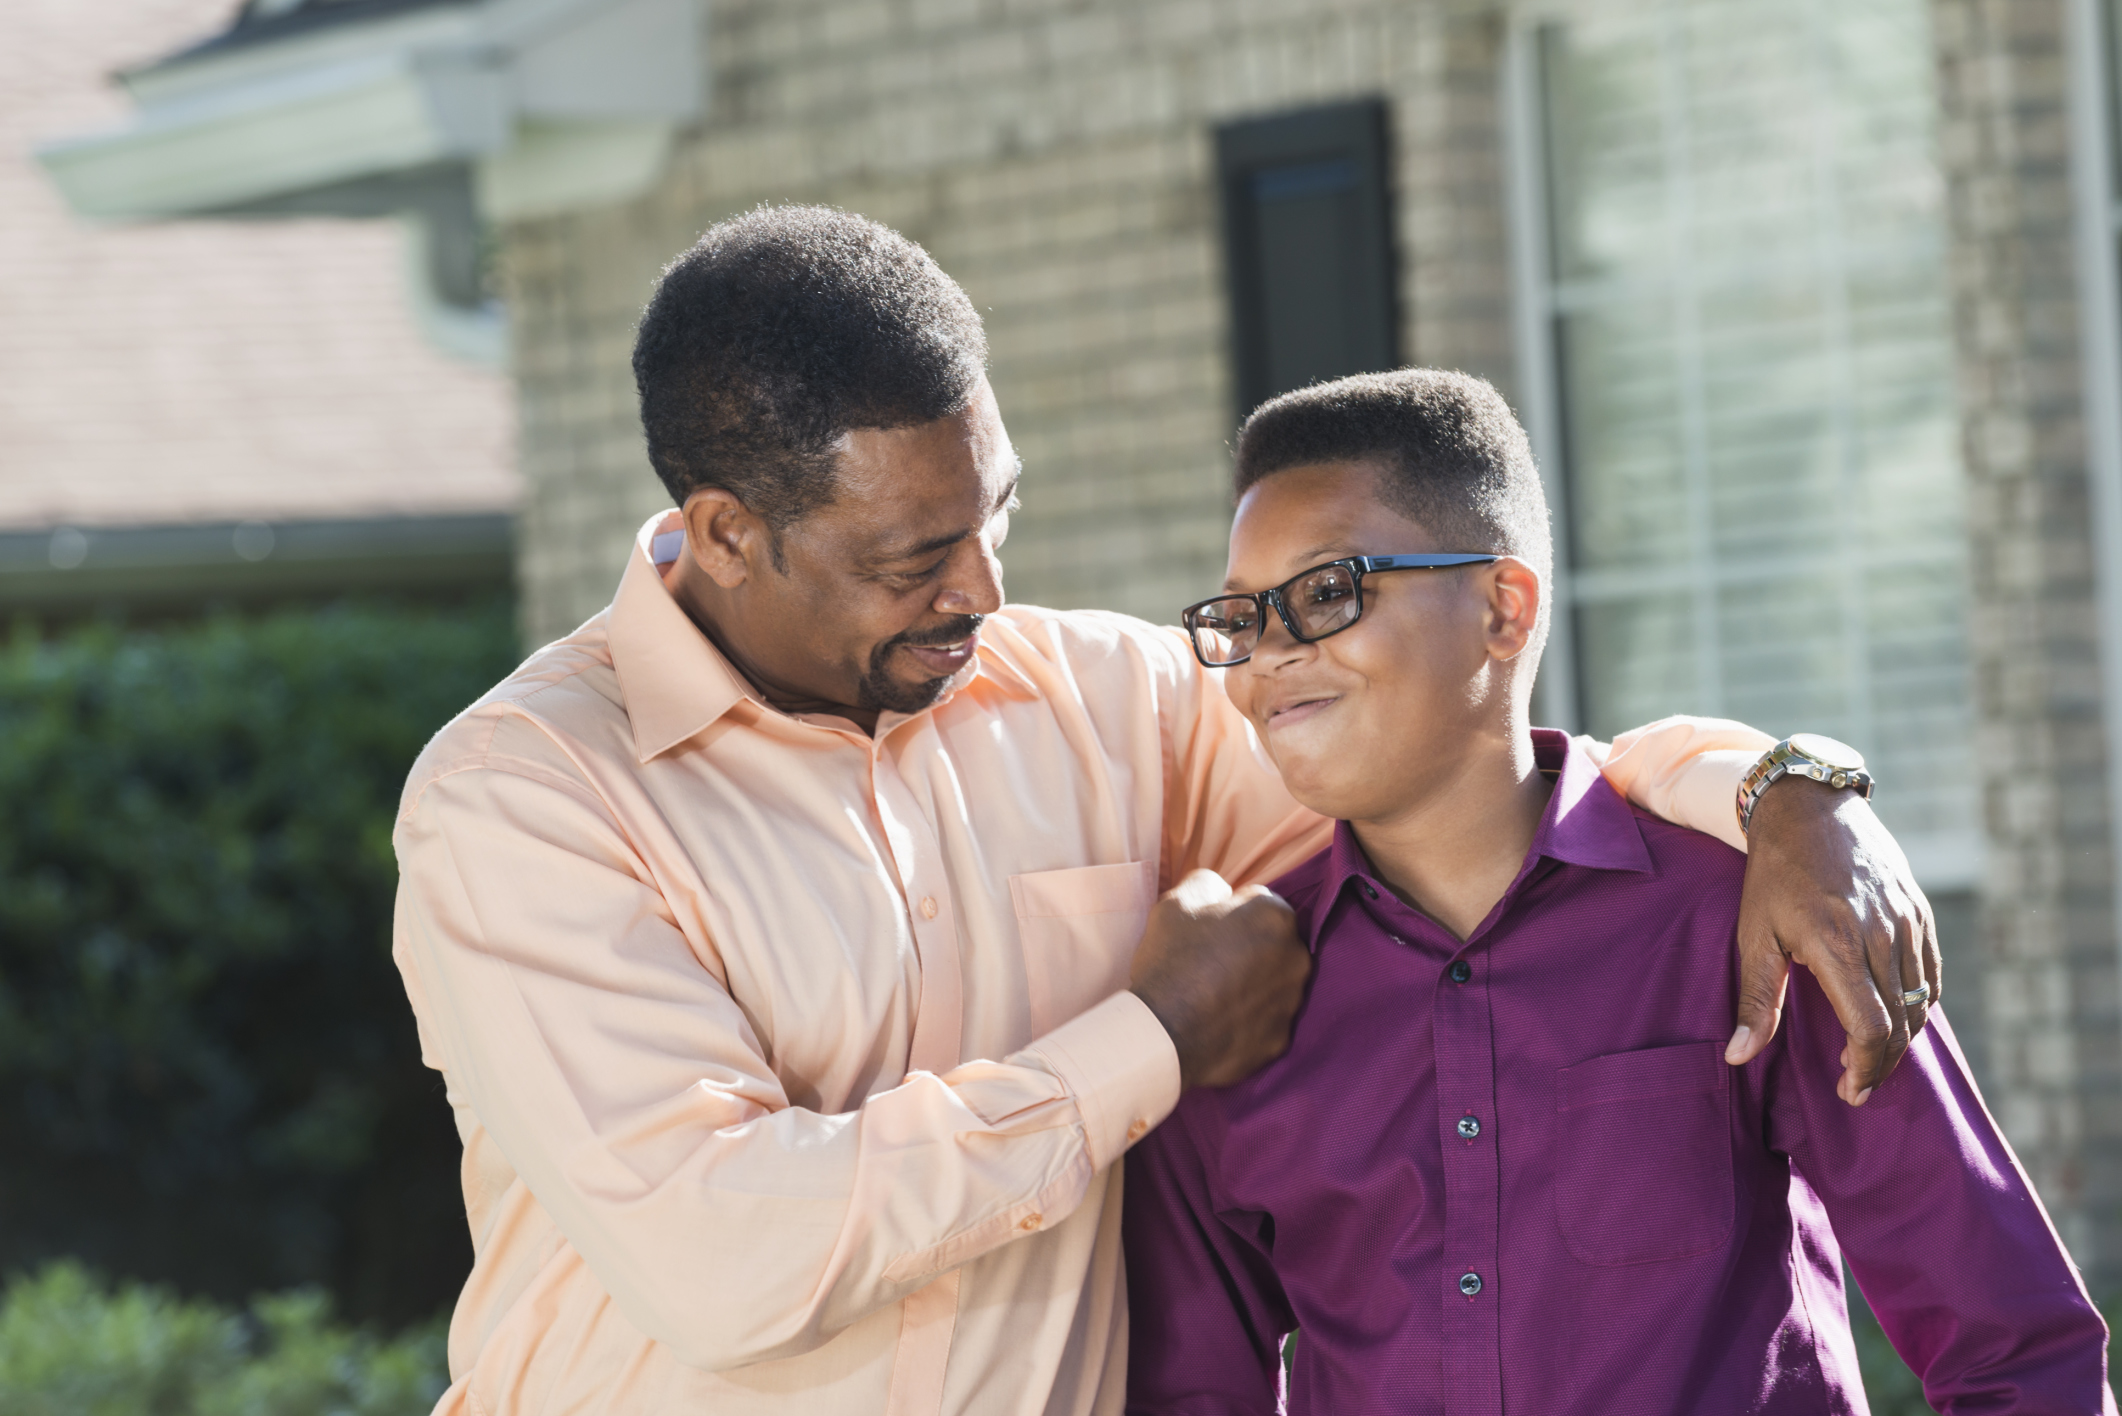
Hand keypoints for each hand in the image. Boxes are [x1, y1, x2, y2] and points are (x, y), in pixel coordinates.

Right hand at [1130, 869, 1311, 1090]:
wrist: (1163, 1035)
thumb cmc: (1170, 961)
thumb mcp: (1176, 902)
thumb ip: (1208, 882)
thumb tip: (1223, 892)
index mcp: (1275, 916)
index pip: (1257, 903)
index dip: (1228, 914)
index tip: (1206, 932)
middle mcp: (1296, 957)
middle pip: (1272, 942)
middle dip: (1249, 947)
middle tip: (1209, 962)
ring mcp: (1292, 1001)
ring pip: (1273, 981)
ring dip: (1253, 982)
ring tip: (1213, 993)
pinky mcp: (1281, 1039)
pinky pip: (1266, 1018)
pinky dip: (1249, 1018)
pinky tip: (1219, 1020)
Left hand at [1727, 778, 1940, 1104]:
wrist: (1809, 808)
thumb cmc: (1773, 874)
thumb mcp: (1754, 934)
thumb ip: (1757, 1000)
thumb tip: (1739, 1057)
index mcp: (1838, 944)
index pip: (1871, 1029)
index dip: (1865, 1068)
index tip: (1850, 1091)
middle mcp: (1882, 935)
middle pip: (1901, 1023)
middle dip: (1882, 1063)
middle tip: (1856, 1084)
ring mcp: (1907, 921)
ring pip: (1920, 1001)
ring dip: (1901, 1038)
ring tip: (1870, 1055)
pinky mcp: (1919, 911)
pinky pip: (1930, 973)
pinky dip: (1919, 1004)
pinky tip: (1894, 1016)